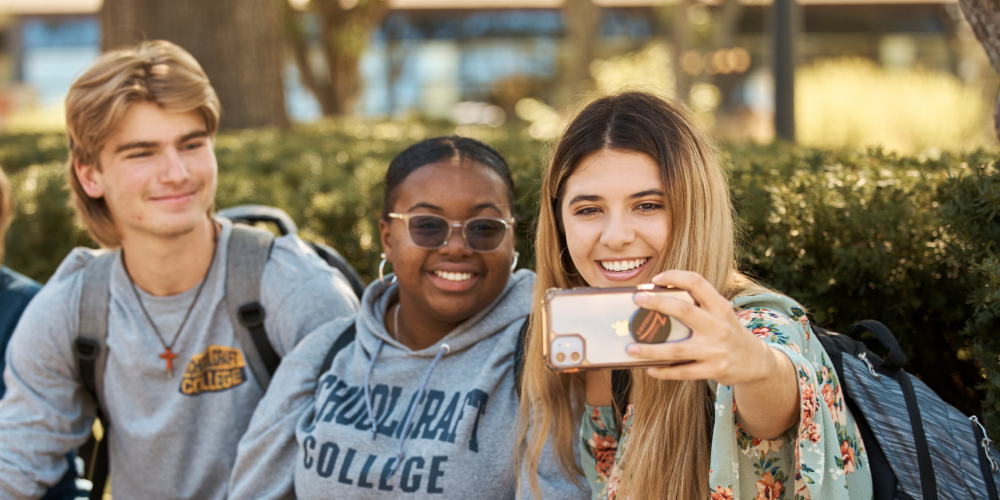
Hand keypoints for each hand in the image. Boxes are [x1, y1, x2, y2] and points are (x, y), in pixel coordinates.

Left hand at [626, 270, 777, 386]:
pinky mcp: (714, 369)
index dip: (676, 276)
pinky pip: (683, 372)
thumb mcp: (720, 314)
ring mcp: (716, 349)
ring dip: (651, 349)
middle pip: (684, 310)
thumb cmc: (727, 332)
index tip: (656, 278)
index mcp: (720, 306)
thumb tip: (654, 302)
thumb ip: (697, 306)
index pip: (697, 282)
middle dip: (658, 303)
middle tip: (637, 299)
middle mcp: (719, 326)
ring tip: (630, 348)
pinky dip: (664, 371)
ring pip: (678, 349)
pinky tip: (650, 369)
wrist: (756, 361)